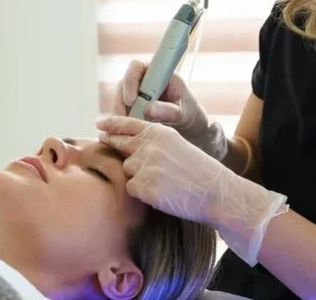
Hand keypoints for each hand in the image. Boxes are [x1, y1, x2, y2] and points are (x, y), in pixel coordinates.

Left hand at [96, 116, 288, 266]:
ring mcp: (145, 166)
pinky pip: (132, 189)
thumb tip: (130, 147)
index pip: (129, 124)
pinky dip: (142, 193)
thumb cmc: (199, 171)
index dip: (112, 123)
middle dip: (112, 144)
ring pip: (126, 170)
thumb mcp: (178, 145)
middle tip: (104, 140)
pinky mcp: (145, 187)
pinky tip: (161, 193)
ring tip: (163, 181)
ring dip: (138, 176)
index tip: (99, 122)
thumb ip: (154, 142)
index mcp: (160, 133)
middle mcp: (149, 146)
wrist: (215, 192)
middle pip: (120, 145)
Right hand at [112, 59, 227, 159]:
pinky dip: (121, 123)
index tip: (132, 101)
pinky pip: (120, 112)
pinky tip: (125, 134)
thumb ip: (170, 111)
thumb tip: (150, 110)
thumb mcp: (185, 114)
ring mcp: (136, 94)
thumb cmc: (190, 115)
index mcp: (159, 73)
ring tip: (125, 131)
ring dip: (119, 115)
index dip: (130, 80)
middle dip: (121, 102)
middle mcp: (145, 80)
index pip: (138, 66)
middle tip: (124, 121)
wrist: (190, 129)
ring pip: (119, 99)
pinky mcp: (132, 108)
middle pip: (123, 83)